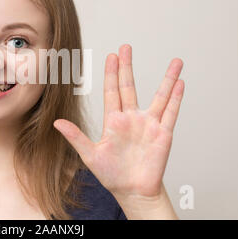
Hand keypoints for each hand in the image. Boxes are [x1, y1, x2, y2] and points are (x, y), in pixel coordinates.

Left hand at [53, 44, 183, 201]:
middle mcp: (132, 118)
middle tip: (126, 47)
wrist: (133, 191)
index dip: (112, 73)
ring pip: (160, 96)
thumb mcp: (90, 155)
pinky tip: (180, 83)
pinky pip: (171, 113)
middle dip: (128, 66)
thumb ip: (76, 137)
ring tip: (175, 62)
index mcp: (114, 121)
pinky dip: (176, 98)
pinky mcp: (163, 134)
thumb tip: (57, 122)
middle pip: (130, 86)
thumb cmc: (111, 174)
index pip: (112, 91)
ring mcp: (149, 124)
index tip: (112, 55)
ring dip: (167, 79)